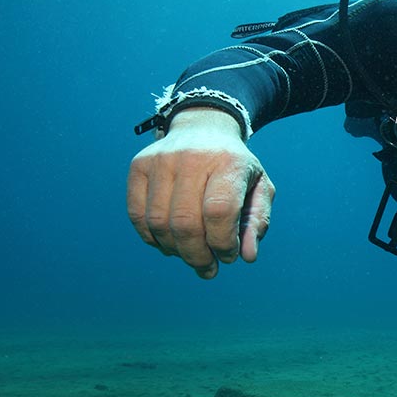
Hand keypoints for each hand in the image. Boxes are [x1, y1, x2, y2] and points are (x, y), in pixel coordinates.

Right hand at [127, 108, 274, 278]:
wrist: (204, 128)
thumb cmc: (234, 167)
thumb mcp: (258, 188)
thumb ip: (257, 222)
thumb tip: (247, 257)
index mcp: (228, 161)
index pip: (219, 212)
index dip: (223, 243)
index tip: (229, 256)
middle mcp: (192, 157)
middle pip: (185, 223)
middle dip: (197, 256)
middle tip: (208, 268)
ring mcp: (161, 160)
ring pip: (158, 223)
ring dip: (175, 250)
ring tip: (191, 255)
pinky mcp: (139, 166)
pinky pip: (137, 215)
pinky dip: (152, 238)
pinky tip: (170, 244)